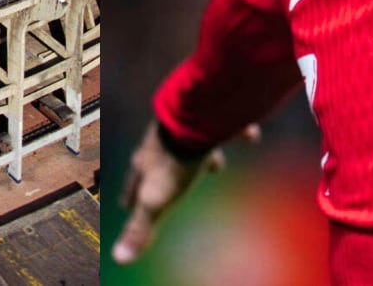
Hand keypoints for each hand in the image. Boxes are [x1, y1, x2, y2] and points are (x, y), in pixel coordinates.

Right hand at [113, 122, 259, 264]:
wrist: (195, 113)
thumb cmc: (176, 159)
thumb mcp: (158, 199)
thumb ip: (141, 227)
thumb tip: (120, 258)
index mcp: (146, 162)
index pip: (133, 184)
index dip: (129, 197)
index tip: (125, 205)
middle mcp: (162, 142)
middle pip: (158, 162)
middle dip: (161, 175)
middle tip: (167, 187)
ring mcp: (184, 127)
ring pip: (191, 144)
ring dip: (201, 155)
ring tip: (216, 167)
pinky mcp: (207, 115)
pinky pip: (224, 126)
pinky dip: (237, 131)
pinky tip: (253, 137)